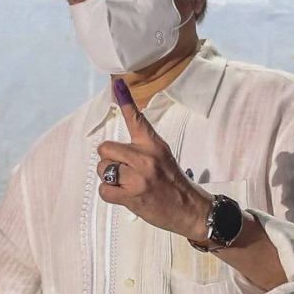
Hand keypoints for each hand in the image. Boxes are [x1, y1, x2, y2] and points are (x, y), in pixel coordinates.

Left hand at [97, 78, 212, 240]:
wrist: (191, 210)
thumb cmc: (174, 183)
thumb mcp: (162, 157)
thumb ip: (141, 149)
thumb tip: (113, 149)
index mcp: (154, 145)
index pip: (136, 119)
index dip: (125, 101)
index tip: (116, 83)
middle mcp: (145, 157)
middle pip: (105, 148)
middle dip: (108, 160)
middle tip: (121, 170)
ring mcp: (138, 177)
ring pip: (103, 170)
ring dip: (109, 178)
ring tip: (125, 184)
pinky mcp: (132, 196)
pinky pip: (104, 190)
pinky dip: (110, 194)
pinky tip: (124, 196)